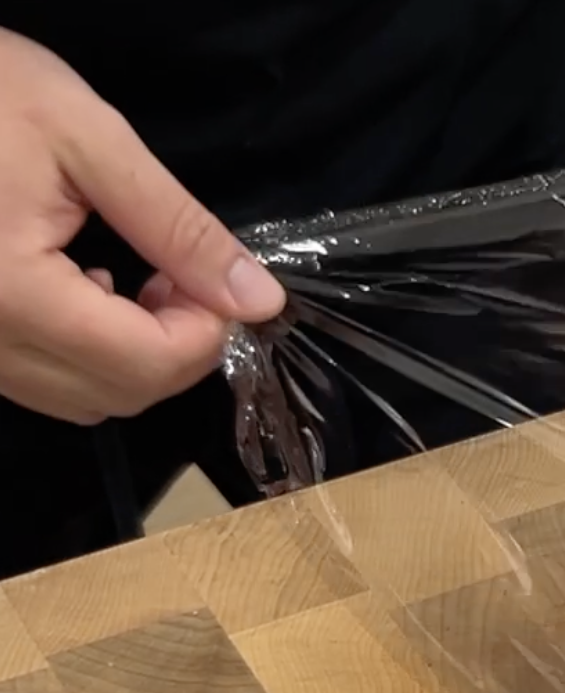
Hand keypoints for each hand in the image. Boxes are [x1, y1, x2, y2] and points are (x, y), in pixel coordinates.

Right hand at [0, 29, 285, 425]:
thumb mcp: (89, 140)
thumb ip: (178, 227)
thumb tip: (258, 300)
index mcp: (12, 292)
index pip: (145, 363)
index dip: (205, 331)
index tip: (213, 277)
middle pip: (119, 394)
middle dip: (177, 346)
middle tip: (182, 275)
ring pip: (83, 399)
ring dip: (136, 356)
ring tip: (142, 278)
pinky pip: (42, 380)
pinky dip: (89, 352)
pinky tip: (90, 285)